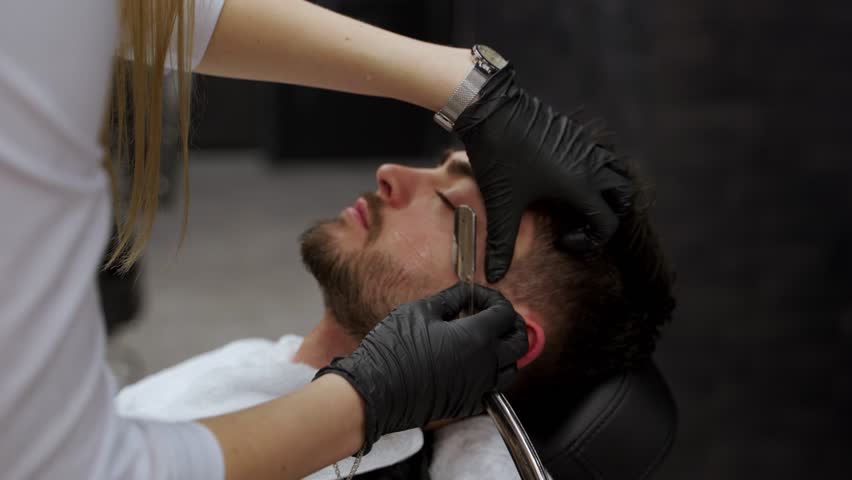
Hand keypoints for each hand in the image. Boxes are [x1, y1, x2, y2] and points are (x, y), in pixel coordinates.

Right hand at [314, 282, 526, 451]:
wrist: (375, 392)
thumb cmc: (394, 349)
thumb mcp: (420, 311)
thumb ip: (451, 299)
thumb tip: (467, 293)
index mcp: (477, 337)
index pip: (505, 313)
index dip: (496, 300)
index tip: (481, 297)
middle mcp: (485, 364)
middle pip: (520, 343)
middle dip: (511, 325)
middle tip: (494, 316)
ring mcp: (479, 388)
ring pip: (511, 369)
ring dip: (505, 352)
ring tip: (487, 341)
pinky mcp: (467, 405)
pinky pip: (493, 389)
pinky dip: (491, 375)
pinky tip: (473, 366)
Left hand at [455, 67, 633, 281]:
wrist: (491, 109)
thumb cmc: (499, 157)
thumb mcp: (500, 205)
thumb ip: (501, 244)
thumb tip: (495, 276)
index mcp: (580, 185)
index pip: (609, 222)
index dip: (591, 241)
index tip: (562, 241)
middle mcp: (591, 165)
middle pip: (623, 196)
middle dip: (610, 216)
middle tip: (581, 224)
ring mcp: (585, 146)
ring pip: (616, 171)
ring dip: (607, 191)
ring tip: (579, 203)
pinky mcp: (574, 133)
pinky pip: (599, 154)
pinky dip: (596, 171)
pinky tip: (565, 179)